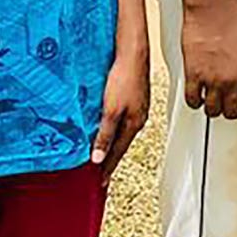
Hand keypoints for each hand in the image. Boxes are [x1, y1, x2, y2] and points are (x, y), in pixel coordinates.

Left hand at [92, 39, 149, 183]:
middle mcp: (138, 118)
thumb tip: (97, 157)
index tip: (101, 181)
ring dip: (111, 143)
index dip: (108, 167)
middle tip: (100, 172)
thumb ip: (104, 135)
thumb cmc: (123, 79)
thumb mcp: (110, 111)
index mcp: (135, 123)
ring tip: (102, 153)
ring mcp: (137, 107)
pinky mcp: (133, 98)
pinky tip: (107, 128)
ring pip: (122, 132)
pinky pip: (122, 121)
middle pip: (122, 143)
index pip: (118, 152)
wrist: (132, 55)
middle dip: (110, 158)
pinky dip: (113, 129)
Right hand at [181, 0, 236, 123]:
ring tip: (212, 102)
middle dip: (230, 111)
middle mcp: (232, 80)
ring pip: (211, 109)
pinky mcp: (194, 75)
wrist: (213, 9)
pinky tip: (197, 96)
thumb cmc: (233, 20)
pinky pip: (193, 99)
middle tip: (228, 107)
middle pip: (231, 111)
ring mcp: (212, 79)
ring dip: (212, 107)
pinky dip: (195, 100)